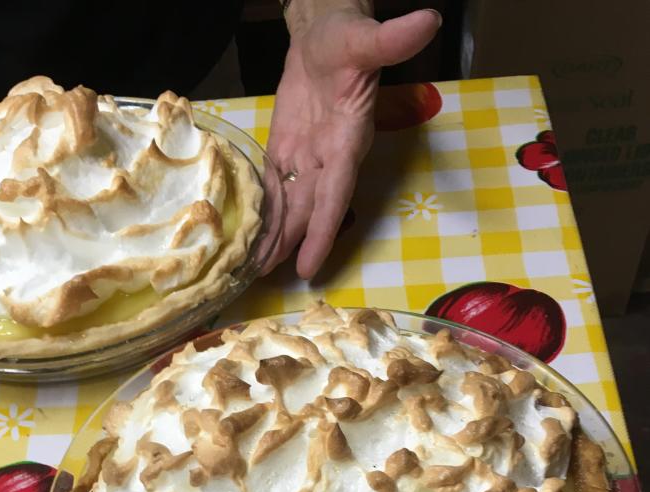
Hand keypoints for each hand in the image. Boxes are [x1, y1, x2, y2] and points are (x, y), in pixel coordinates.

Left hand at [267, 0, 440, 277]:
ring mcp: (307, 158)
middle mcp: (328, 158)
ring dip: (274, 237)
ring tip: (254, 270)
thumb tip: (427, 22)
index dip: (322, 231)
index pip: (335, 194)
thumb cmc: (349, 36)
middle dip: (290, 244)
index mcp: (347, 140)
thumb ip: (392, 40)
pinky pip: (275, 188)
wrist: (326, 31)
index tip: (309, 265)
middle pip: (308, 211)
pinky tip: (250, 237)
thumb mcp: (366, 37)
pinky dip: (264, 213)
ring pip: (290, 206)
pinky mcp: (287, 151)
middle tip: (266, 279)